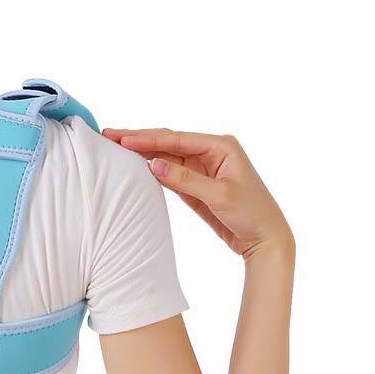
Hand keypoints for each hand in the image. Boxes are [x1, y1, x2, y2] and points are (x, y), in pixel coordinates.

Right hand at [101, 128, 293, 258]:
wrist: (264, 238)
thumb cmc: (252, 213)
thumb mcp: (219, 195)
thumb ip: (185, 179)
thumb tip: (153, 164)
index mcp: (221, 146)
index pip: (177, 139)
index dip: (147, 138)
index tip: (122, 138)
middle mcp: (211, 151)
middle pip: (169, 141)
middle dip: (139, 138)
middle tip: (109, 134)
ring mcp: (202, 166)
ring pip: (166, 154)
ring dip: (142, 151)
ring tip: (115, 145)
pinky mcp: (196, 183)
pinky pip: (170, 170)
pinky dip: (151, 166)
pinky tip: (134, 162)